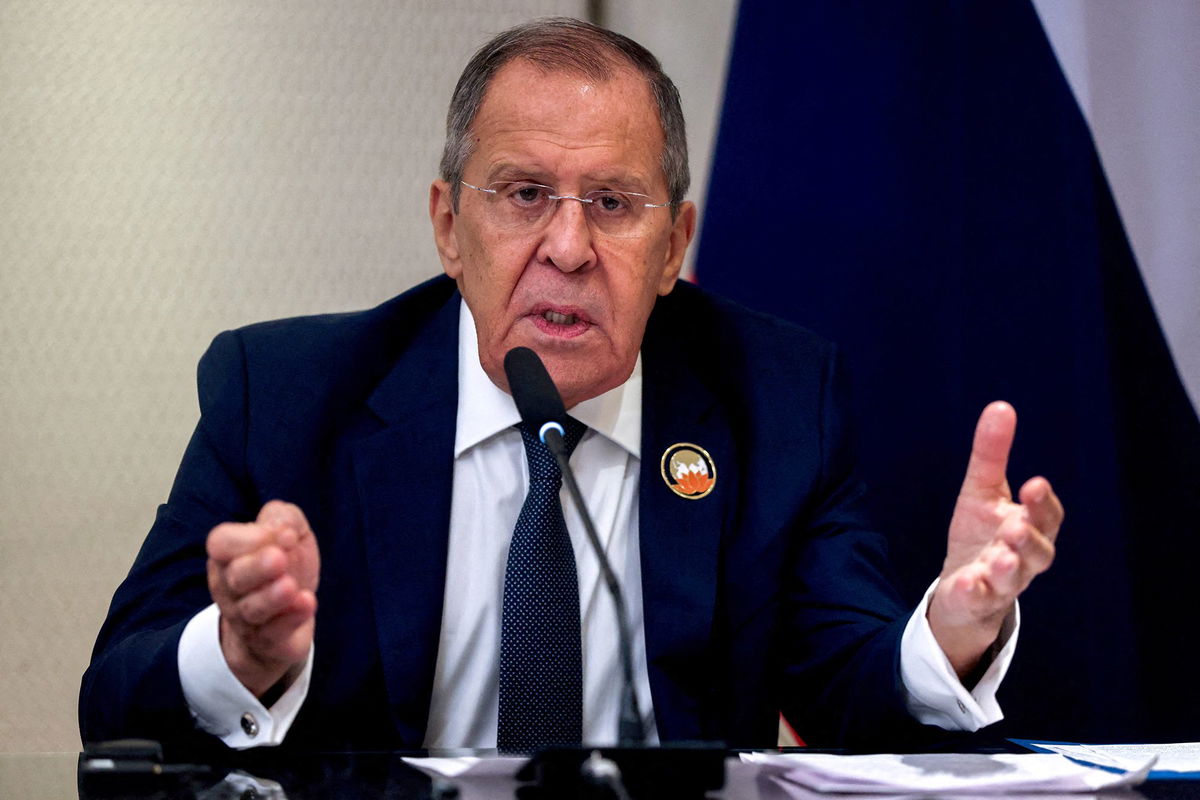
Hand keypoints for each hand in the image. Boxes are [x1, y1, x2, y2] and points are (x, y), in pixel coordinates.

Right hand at [206, 500, 319, 697]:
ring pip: (251, 610)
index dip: (251, 537)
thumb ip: (283, 518)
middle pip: (234, 578)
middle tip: (279, 558)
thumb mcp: (289, 531)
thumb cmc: (285, 565)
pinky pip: (273, 634)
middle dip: (256, 567)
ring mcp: (247, 618)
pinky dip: (291, 619)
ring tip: (290, 586)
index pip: (222, 543)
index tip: (286, 535)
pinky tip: (306, 603)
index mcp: (229, 556)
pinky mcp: (269, 642)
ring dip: (271, 597)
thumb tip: (283, 530)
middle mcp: (230, 588)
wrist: (290, 614)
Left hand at [928, 402, 1062, 677]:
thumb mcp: (981, 491)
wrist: (962, 589)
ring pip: (1012, 579)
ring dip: (1007, 567)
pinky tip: (966, 582)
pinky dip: (974, 591)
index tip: (1034, 483)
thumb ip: (992, 454)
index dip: (1043, 503)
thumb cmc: (981, 535)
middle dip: (1029, 539)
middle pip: (1038, 552)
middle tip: (1015, 526)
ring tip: (998, 557)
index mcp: (1030, 528)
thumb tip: (1001, 406)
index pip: (1047, 517)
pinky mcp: (977, 601)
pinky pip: (978, 599)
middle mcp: (1022, 559)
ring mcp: (1001, 584)